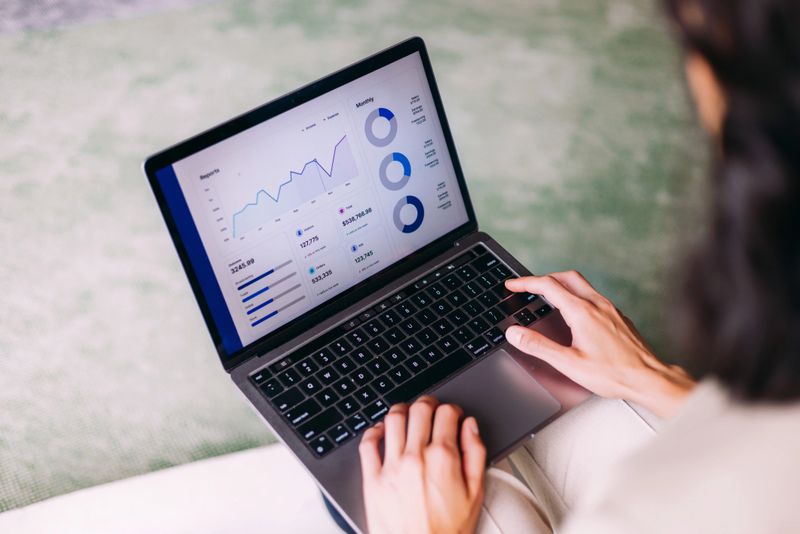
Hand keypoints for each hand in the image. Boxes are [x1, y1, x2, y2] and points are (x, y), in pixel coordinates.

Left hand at [359, 397, 485, 533]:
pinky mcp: (372, 479)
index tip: (451, 415)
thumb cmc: (447, 531)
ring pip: (392, 419)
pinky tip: (381, 432)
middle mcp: (415, 457)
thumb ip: (475, 453)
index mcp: (443, 458)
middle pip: (419, 410)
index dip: (451, 410)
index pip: (446, 413)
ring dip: (402, 411)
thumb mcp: (475, 493)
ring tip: (407, 415)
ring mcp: (391, 467)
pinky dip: (373, 431)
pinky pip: (367, 444)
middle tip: (431, 410)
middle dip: (428, 404)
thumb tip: (470, 427)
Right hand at [504, 271, 694, 418]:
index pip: (548, 286)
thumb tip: (515, 333)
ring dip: (561, 284)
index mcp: (582, 312)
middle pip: (566, 277)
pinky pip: (593, 296)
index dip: (526, 283)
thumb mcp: (569, 364)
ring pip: (581, 284)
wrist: (648, 378)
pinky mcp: (617, 316)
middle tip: (527, 286)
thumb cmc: (613, 374)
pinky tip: (574, 310)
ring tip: (547, 295)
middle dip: (543, 278)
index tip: (512, 285)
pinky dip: (576, 295)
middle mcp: (597, 305)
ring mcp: (610, 309)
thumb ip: (539, 346)